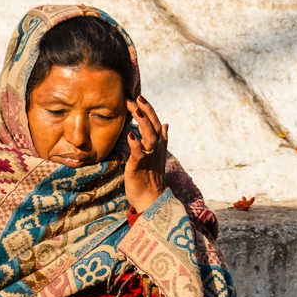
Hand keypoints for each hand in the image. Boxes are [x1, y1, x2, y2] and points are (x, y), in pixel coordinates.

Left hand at [123, 96, 169, 213]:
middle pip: (153, 125)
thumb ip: (161, 139)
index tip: (139, 97)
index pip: (155, 122)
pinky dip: (135, 143)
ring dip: (142, 122)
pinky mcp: (140, 166)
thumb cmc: (150, 177)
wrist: (151, 199)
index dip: (148, 109)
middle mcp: (156, 149)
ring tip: (135, 110)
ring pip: (149, 136)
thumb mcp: (156, 155)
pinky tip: (130, 134)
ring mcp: (149, 157)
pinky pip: (139, 153)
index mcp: (159, 144)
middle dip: (145, 110)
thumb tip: (166, 124)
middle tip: (134, 98)